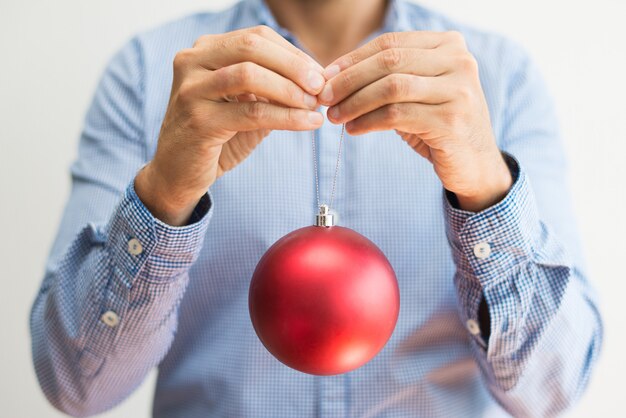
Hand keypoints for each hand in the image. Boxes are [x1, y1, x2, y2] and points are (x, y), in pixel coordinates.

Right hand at [135, 25, 325, 224]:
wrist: (178, 174)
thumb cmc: (215, 138)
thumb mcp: (246, 105)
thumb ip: (273, 90)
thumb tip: (316, 81)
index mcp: (205, 51)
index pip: (257, 37)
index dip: (293, 54)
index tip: (320, 74)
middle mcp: (192, 61)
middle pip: (252, 46)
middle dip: (294, 65)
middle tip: (321, 86)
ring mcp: (191, 89)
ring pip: (249, 75)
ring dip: (290, 90)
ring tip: (315, 106)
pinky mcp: (198, 120)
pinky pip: (251, 112)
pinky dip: (285, 117)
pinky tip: (307, 123)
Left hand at [318, 31, 511, 211]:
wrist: (475, 164)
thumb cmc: (437, 125)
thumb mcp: (416, 93)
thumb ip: (387, 77)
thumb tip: (333, 75)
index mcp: (449, 45)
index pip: (391, 43)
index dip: (353, 59)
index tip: (326, 77)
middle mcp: (459, 62)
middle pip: (389, 61)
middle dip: (350, 80)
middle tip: (324, 98)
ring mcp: (458, 91)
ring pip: (391, 87)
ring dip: (355, 102)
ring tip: (336, 117)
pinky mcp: (451, 121)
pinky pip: (397, 115)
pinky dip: (368, 122)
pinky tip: (354, 129)